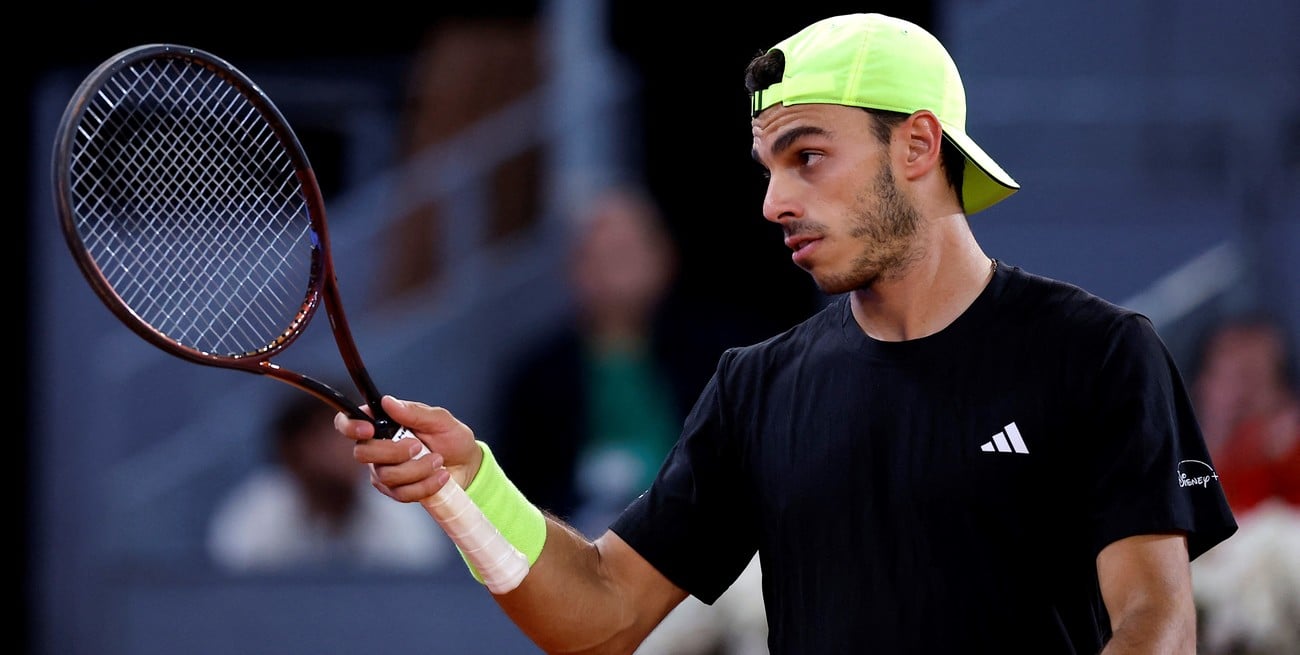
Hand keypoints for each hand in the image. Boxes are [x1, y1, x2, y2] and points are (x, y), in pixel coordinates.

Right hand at [335, 396, 484, 502]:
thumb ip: (414, 411)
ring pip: (386, 475)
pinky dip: (425, 484)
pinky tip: (441, 476)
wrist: (467, 465)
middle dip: (393, 452)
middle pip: (363, 453)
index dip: (350, 426)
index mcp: (382, 424)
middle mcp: (377, 447)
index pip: (347, 422)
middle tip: (419, 447)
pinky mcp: (396, 491)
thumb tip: (388, 402)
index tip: (369, 429)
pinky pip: (402, 493)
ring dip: (418, 469)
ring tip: (438, 461)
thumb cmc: (451, 438)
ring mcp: (384, 471)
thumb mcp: (440, 420)